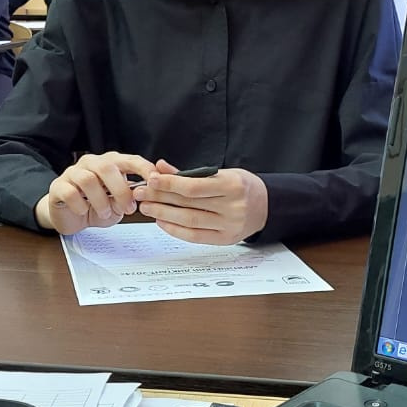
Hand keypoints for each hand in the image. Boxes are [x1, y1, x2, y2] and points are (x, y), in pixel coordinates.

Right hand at [36, 151, 158, 235]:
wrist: (70, 218)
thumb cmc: (97, 207)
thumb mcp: (119, 204)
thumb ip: (131, 196)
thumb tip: (148, 192)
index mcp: (110, 163)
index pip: (129, 159)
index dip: (144, 168)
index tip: (156, 181)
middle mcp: (91, 163)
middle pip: (107, 167)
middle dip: (121, 190)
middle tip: (128, 209)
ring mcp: (73, 173)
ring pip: (88, 180)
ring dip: (101, 201)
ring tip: (105, 214)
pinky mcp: (58, 187)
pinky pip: (70, 193)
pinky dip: (80, 205)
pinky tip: (83, 212)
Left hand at [133, 159, 268, 244]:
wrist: (266, 205)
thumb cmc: (241, 186)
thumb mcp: (221, 173)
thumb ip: (190, 173)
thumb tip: (160, 167)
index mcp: (232, 186)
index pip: (194, 186)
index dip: (170, 184)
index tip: (151, 180)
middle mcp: (232, 207)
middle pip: (189, 204)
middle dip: (161, 198)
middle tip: (141, 194)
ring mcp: (229, 225)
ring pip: (189, 220)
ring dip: (164, 214)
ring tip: (147, 207)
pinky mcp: (225, 239)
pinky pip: (195, 236)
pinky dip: (175, 229)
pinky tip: (162, 221)